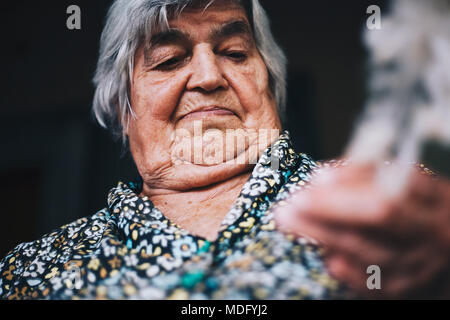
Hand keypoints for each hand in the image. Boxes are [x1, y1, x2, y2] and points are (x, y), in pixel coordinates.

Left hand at [274, 163, 449, 298]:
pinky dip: (352, 273)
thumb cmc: (416, 199)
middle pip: (376, 225)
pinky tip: (327, 259)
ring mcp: (422, 262)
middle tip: (287, 208)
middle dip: (327, 214)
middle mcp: (432, 233)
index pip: (387, 195)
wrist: (446, 234)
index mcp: (434, 199)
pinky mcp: (411, 283)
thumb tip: (320, 177)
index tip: (312, 179)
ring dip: (327, 238)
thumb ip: (364, 172)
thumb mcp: (402, 177)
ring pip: (373, 255)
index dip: (347, 189)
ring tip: (292, 224)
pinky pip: (379, 284)